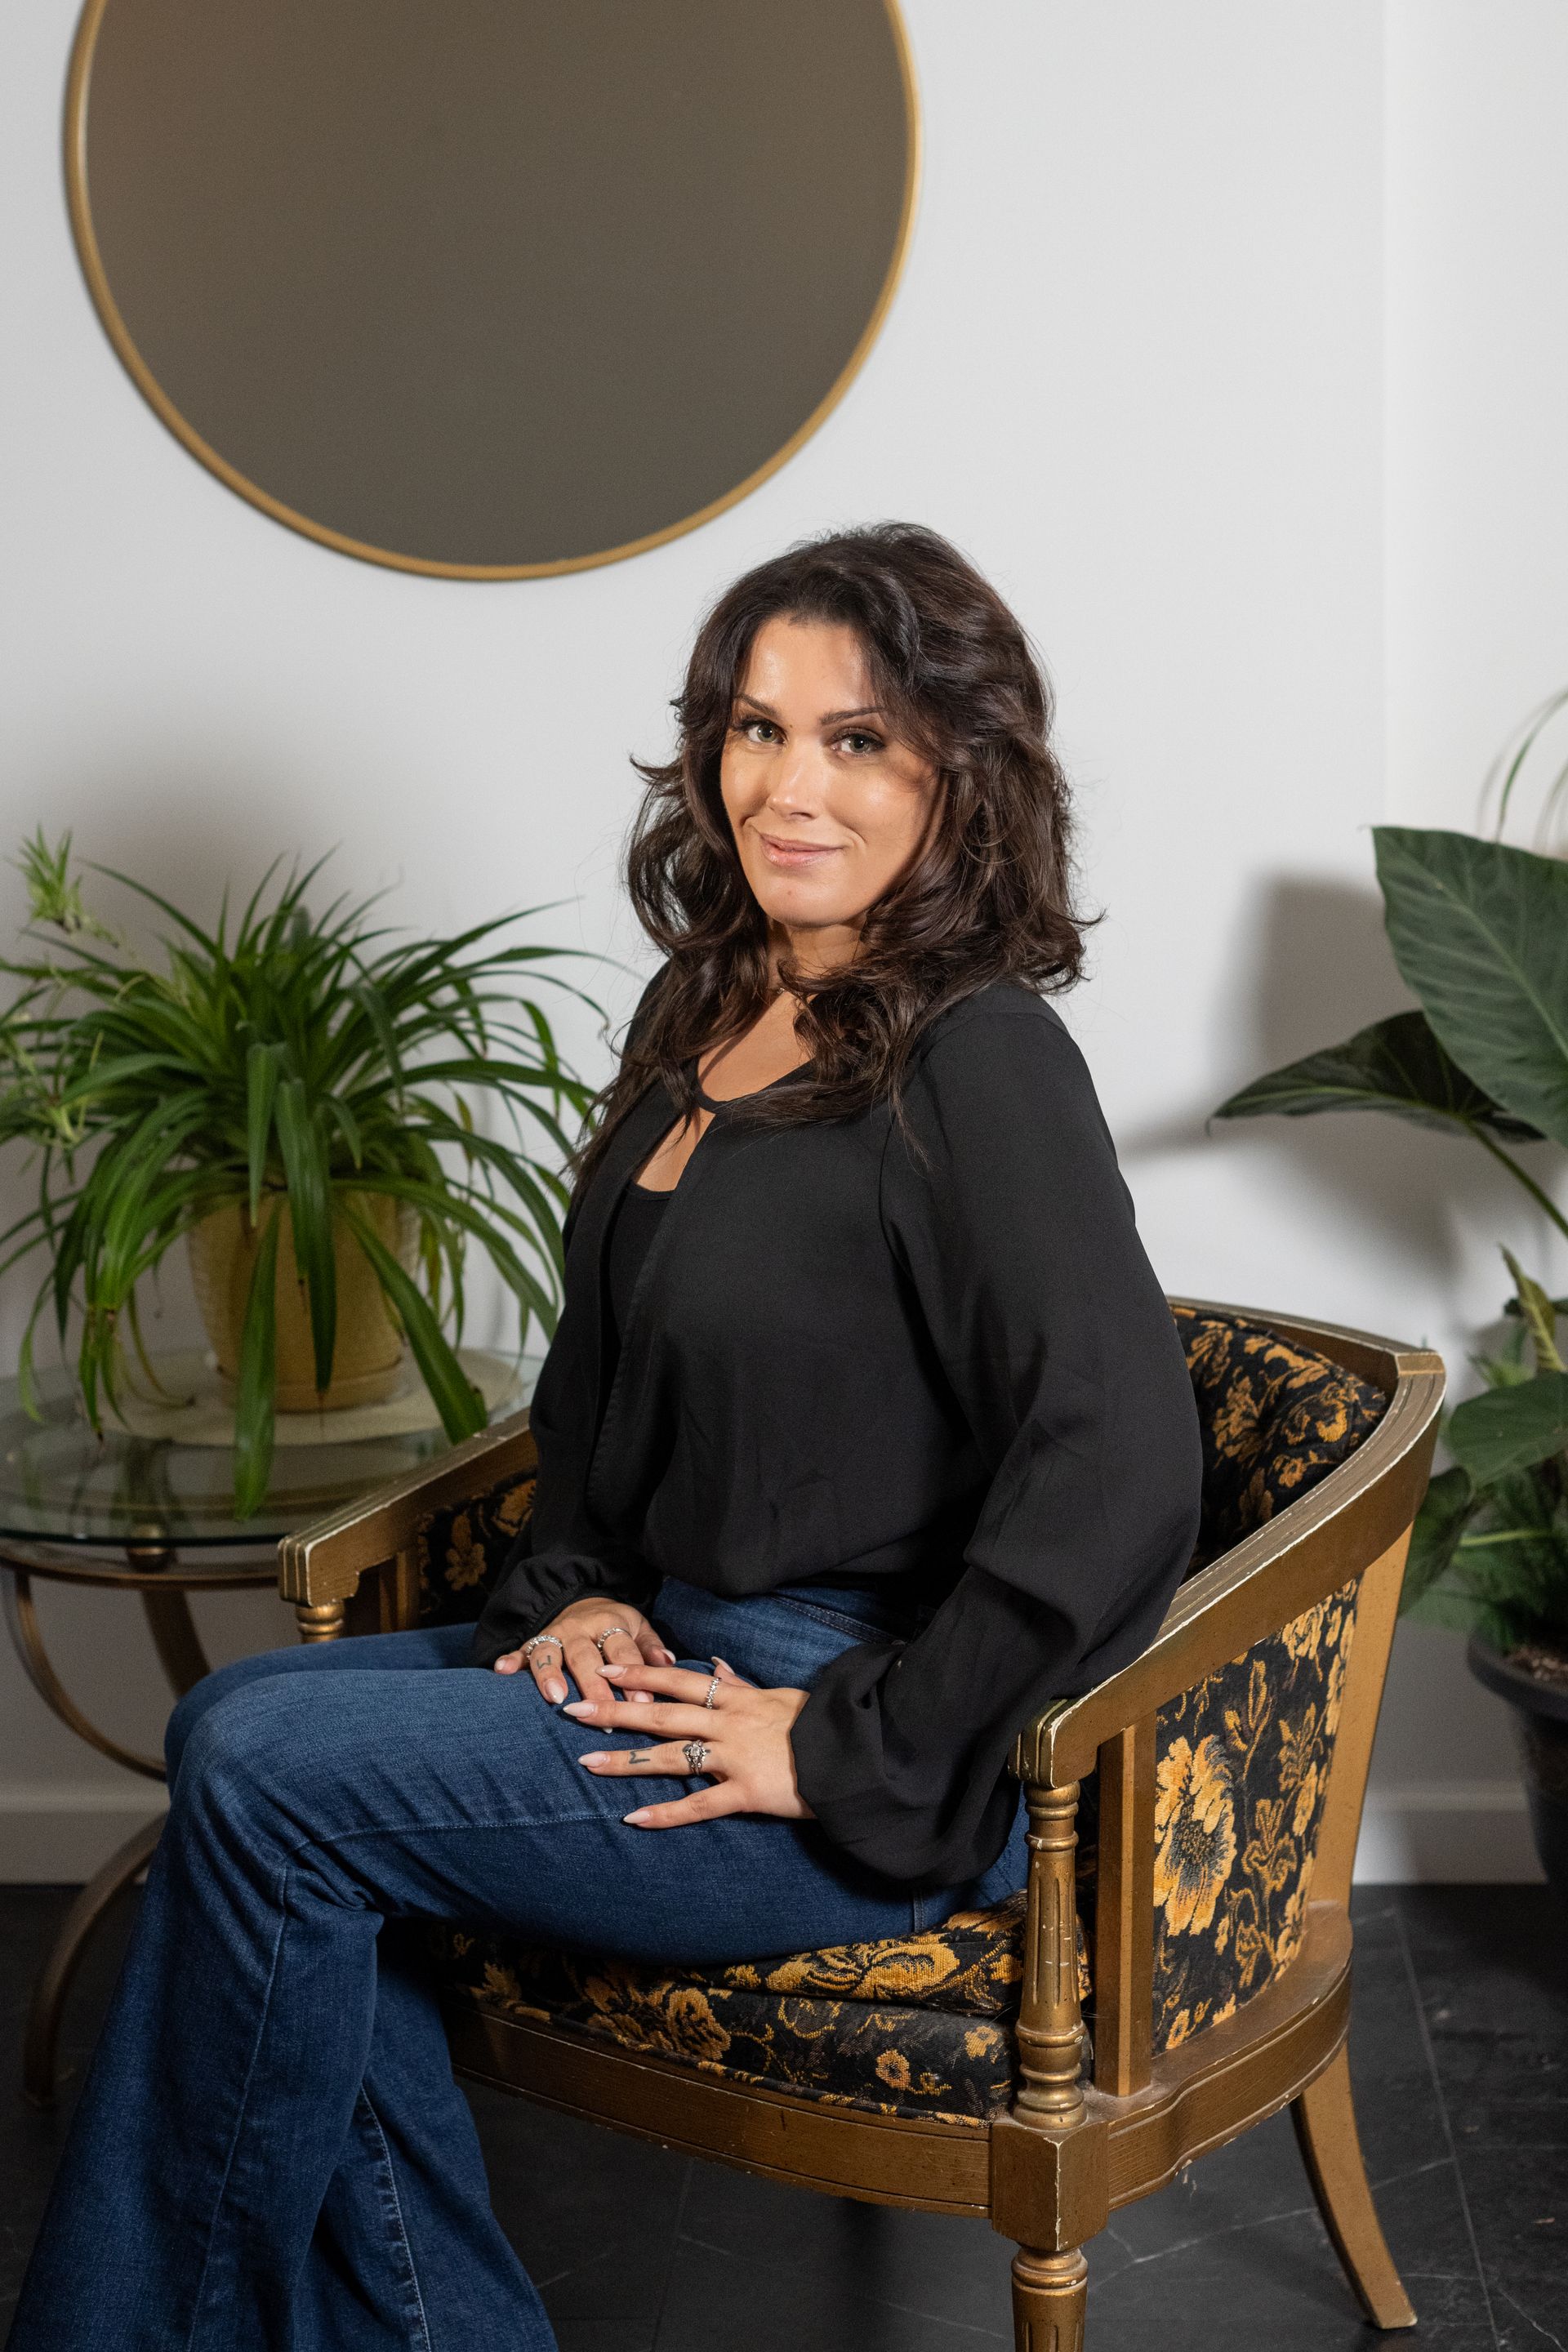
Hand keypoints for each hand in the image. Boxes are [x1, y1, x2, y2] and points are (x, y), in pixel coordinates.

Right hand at [490, 1598, 673, 1715]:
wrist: (582, 1601)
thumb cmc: (616, 1626)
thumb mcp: (638, 1628)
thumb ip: (650, 1647)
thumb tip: (668, 1663)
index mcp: (611, 1623)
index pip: (623, 1652)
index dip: (633, 1677)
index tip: (643, 1704)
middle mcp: (580, 1628)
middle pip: (586, 1656)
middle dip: (593, 1684)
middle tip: (602, 1712)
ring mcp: (554, 1634)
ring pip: (550, 1652)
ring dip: (550, 1674)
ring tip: (555, 1698)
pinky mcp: (533, 1641)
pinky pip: (520, 1650)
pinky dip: (510, 1660)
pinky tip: (501, 1671)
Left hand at [568, 1656, 814, 1828]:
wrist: (853, 1755)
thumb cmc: (818, 1724)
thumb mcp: (779, 1694)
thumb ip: (742, 1683)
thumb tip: (718, 1664)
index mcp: (736, 1698)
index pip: (679, 1679)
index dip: (640, 1671)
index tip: (606, 1666)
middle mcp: (728, 1723)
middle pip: (662, 1714)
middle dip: (615, 1710)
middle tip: (573, 1708)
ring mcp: (735, 1757)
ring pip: (671, 1757)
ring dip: (626, 1760)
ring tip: (587, 1762)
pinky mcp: (746, 1792)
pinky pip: (699, 1804)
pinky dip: (666, 1813)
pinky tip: (634, 1818)